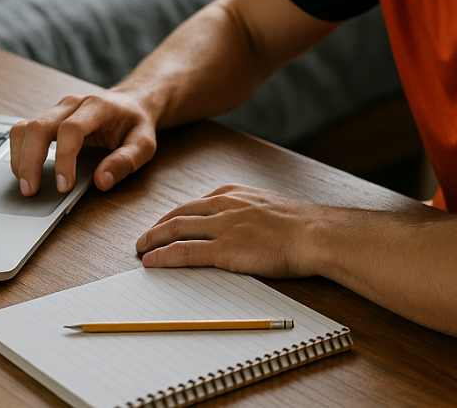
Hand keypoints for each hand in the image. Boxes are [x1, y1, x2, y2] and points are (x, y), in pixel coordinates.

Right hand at [9, 90, 156, 196]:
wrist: (132, 102)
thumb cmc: (136, 124)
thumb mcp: (144, 144)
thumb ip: (125, 162)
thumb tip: (101, 182)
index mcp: (97, 107)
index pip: (71, 129)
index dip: (64, 159)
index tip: (64, 186)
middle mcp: (72, 104)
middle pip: (39, 126)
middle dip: (30, 160)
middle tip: (30, 190)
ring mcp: (57, 109)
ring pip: (25, 127)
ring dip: (19, 156)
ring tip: (25, 184)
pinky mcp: (48, 118)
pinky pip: (24, 131)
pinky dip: (19, 152)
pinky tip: (25, 171)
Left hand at [135, 184, 321, 278]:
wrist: (315, 233)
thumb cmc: (300, 225)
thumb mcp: (268, 207)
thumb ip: (247, 212)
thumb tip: (239, 226)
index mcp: (234, 194)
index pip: (194, 203)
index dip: (174, 216)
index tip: (164, 225)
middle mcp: (224, 205)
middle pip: (179, 214)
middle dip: (157, 227)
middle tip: (143, 238)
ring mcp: (223, 226)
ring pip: (176, 230)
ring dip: (153, 240)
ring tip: (141, 249)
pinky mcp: (225, 249)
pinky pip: (185, 252)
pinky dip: (164, 256)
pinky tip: (153, 262)